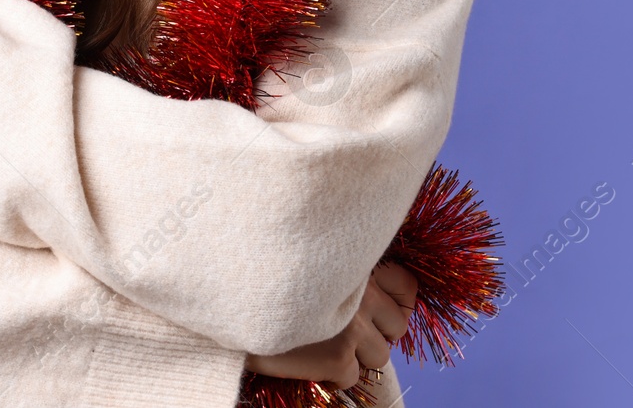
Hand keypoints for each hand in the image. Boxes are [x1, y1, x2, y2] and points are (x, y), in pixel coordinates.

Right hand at [242, 262, 417, 388]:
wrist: (226, 295)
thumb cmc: (260, 272)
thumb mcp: (309, 256)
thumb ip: (342, 268)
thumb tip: (373, 298)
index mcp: (358, 261)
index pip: (406, 286)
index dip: (396, 303)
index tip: (379, 310)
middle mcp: (362, 291)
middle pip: (396, 327)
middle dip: (374, 332)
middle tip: (341, 330)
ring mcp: (353, 325)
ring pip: (378, 356)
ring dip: (353, 354)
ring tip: (321, 343)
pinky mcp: (338, 355)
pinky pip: (351, 376)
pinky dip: (331, 374)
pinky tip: (307, 358)